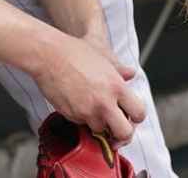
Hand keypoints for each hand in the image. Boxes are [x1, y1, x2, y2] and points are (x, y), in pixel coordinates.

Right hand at [31, 33, 145, 148]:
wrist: (49, 55)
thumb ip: (119, 70)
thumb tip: (130, 74)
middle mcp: (104, 102)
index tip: (130, 117)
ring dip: (98, 123)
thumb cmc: (74, 52)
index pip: (139, 113)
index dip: (136, 117)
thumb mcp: (103, 58)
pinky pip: (82, 124)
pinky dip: (82, 118)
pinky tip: (78, 102)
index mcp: (117, 86)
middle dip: (122, 134)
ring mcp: (88, 111)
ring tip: (92, 107)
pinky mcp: (72, 115)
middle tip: (117, 130)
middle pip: (124, 133)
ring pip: (100, 130)